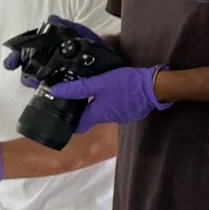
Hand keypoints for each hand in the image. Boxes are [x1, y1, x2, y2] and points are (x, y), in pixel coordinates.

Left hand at [47, 65, 165, 129]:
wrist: (153, 87)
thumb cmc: (125, 85)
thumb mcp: (99, 83)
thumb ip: (78, 88)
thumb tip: (55, 91)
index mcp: (98, 114)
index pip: (78, 126)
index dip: (69, 123)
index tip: (60, 116)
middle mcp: (108, 119)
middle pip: (91, 118)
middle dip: (83, 109)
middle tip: (74, 97)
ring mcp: (121, 116)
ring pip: (104, 112)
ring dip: (98, 104)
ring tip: (92, 89)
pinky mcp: (131, 111)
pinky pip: (116, 108)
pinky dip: (111, 101)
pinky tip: (112, 90)